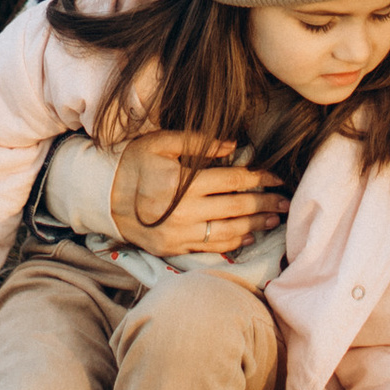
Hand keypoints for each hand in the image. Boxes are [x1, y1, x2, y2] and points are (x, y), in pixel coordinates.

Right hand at [109, 128, 289, 255]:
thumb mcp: (160, 142)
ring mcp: (180, 234)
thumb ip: (197, 141)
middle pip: (236, 208)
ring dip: (256, 225)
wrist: (104, 198)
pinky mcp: (174, 248)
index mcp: (184, 183)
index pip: (232, 180)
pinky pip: (211, 248)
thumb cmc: (134, 164)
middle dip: (265, 204)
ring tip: (275, 219)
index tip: (277, 177)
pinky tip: (249, 235)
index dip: (259, 178)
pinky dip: (234, 242)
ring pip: (228, 231)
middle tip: (285, 201)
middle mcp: (185, 211)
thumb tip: (233, 146)